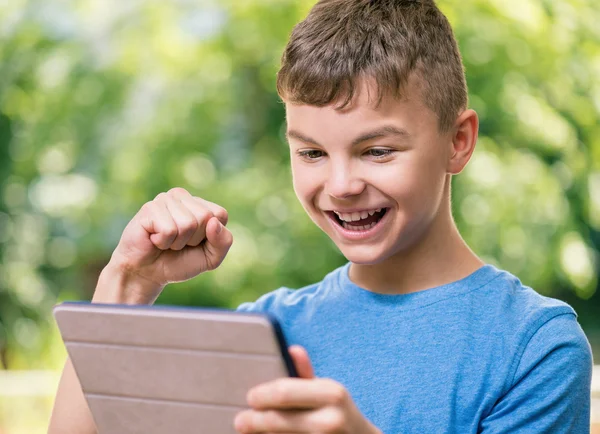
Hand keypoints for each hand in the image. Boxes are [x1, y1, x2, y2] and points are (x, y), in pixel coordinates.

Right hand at [94, 188, 232, 303]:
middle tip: (177, 244)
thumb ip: (223, 242)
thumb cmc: (178, 262)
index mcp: (199, 204)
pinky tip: (154, 240)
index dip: (210, 237)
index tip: (195, 243)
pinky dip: (163, 242)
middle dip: (193, 240)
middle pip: (205, 217)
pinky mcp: (149, 208)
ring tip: (165, 242)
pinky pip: (169, 229)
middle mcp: (182, 197)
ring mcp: (165, 200)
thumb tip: (214, 222)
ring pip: (188, 224)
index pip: (220, 214)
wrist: (146, 274)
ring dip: (177, 242)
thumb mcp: (210, 258)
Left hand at [234, 346, 381, 433]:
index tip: (250, 397)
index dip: (262, 395)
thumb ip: (307, 373)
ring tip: (251, 430)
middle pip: (276, 421)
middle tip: (240, 420)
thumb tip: (291, 349)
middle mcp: (329, 420)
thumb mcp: (329, 391)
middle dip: (253, 421)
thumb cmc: (340, 414)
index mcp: (332, 393)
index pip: (284, 392)